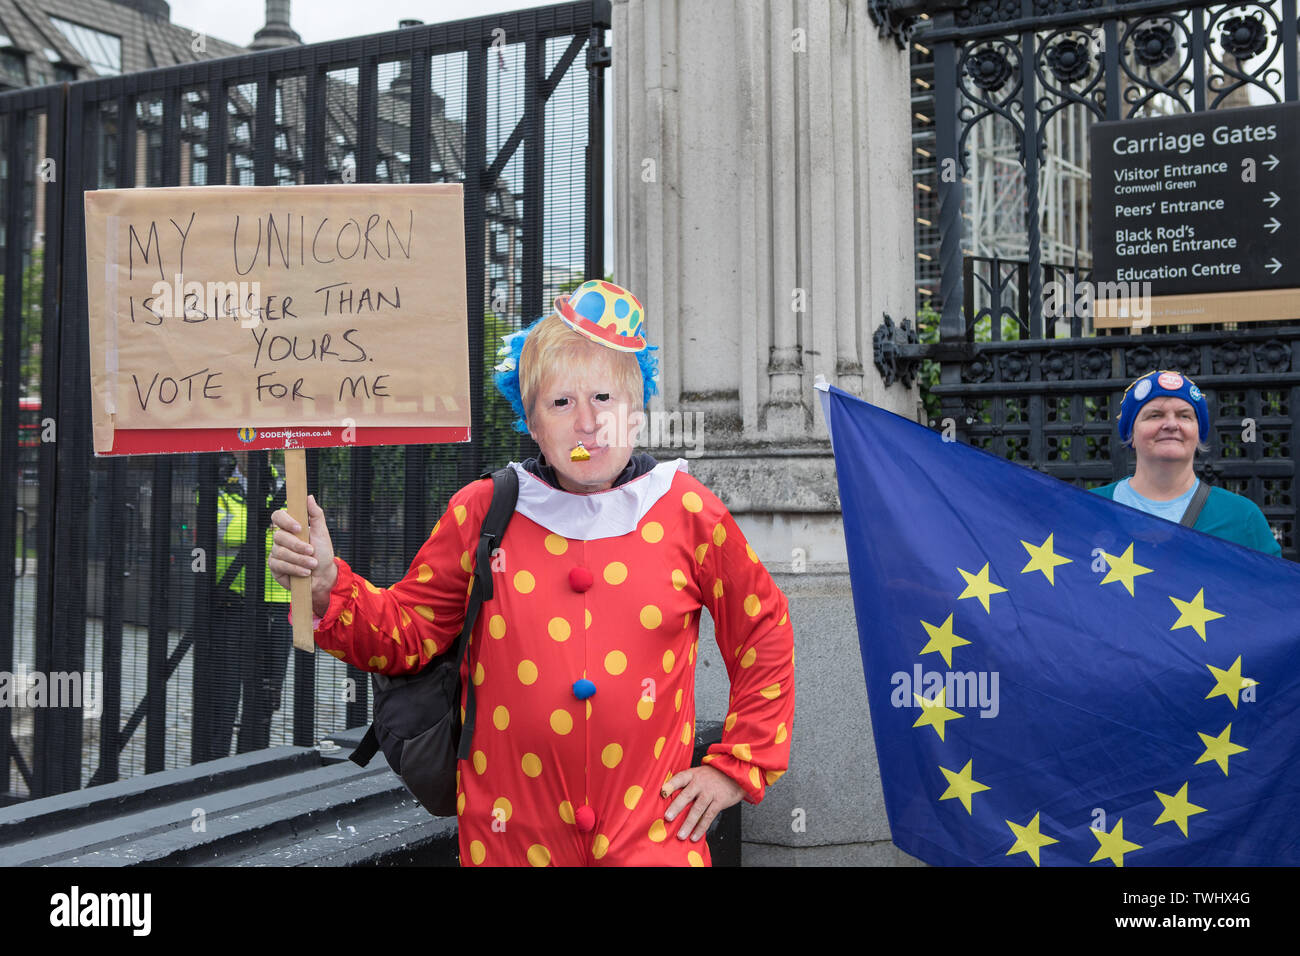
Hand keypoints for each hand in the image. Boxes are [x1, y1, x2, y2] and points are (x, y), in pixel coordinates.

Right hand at [269, 494, 337, 616]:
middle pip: (279, 536)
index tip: (299, 528)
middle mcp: (280, 538)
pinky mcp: (275, 567)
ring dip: (299, 559)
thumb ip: (316, 514)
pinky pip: (279, 565)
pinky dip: (295, 569)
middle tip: (312, 551)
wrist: (324, 576)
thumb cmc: (323, 552)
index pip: (278, 516)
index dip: (285, 520)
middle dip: (298, 546)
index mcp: (290, 527)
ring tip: (312, 564)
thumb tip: (308, 497)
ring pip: (280, 552)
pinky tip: (305, 573)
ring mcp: (276, 552)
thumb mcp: (322, 533)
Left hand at [661, 764, 745, 841]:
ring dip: (688, 823)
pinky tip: (694, 836)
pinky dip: (701, 828)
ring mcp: (710, 792)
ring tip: (681, 835)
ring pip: (697, 809)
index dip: (670, 785)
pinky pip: (709, 816)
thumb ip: (686, 784)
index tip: (662, 793)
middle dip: (676, 807)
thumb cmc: (713, 776)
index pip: (679, 778)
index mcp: (692, 774)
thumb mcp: (699, 774)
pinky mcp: (719, 801)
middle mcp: (700, 782)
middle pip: (686, 795)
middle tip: (668, 818)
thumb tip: (668, 798)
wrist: (735, 774)